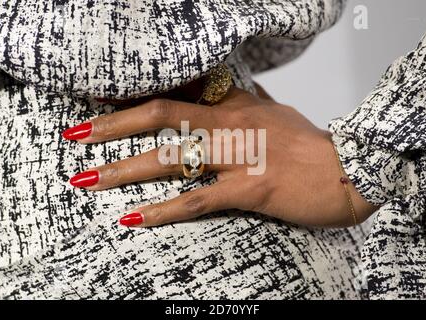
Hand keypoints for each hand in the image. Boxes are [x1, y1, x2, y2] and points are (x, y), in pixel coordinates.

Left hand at [64, 85, 375, 227]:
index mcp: (237, 105)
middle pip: (162, 116)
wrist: (351, 171)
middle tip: (75, 135)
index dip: (136, 95)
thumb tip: (234, 87)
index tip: (99, 101)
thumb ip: (250, 100)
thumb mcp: (277, 113)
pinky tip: (134, 219)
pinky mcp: (252, 189)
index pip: (177, 91)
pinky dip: (164, 211)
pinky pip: (200, 200)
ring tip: (88, 180)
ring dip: (125, 168)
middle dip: (113, 125)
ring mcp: (240, 155)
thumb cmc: (311, 145)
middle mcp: (232, 124)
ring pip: (172, 157)